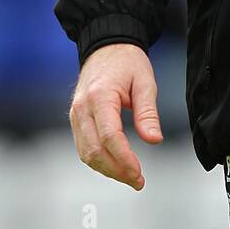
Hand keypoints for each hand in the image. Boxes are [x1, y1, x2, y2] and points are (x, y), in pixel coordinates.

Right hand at [69, 44, 162, 190]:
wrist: (106, 46)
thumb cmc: (128, 62)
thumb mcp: (145, 82)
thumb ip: (148, 112)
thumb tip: (154, 141)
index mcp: (100, 97)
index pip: (110, 137)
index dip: (124, 160)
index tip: (139, 174)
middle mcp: (82, 108)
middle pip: (94, 151)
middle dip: (116, 171)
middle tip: (138, 181)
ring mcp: (75, 114)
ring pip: (86, 153)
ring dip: (107, 170)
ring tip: (130, 177)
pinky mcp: (75, 119)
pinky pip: (83, 147)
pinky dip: (98, 160)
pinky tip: (115, 165)